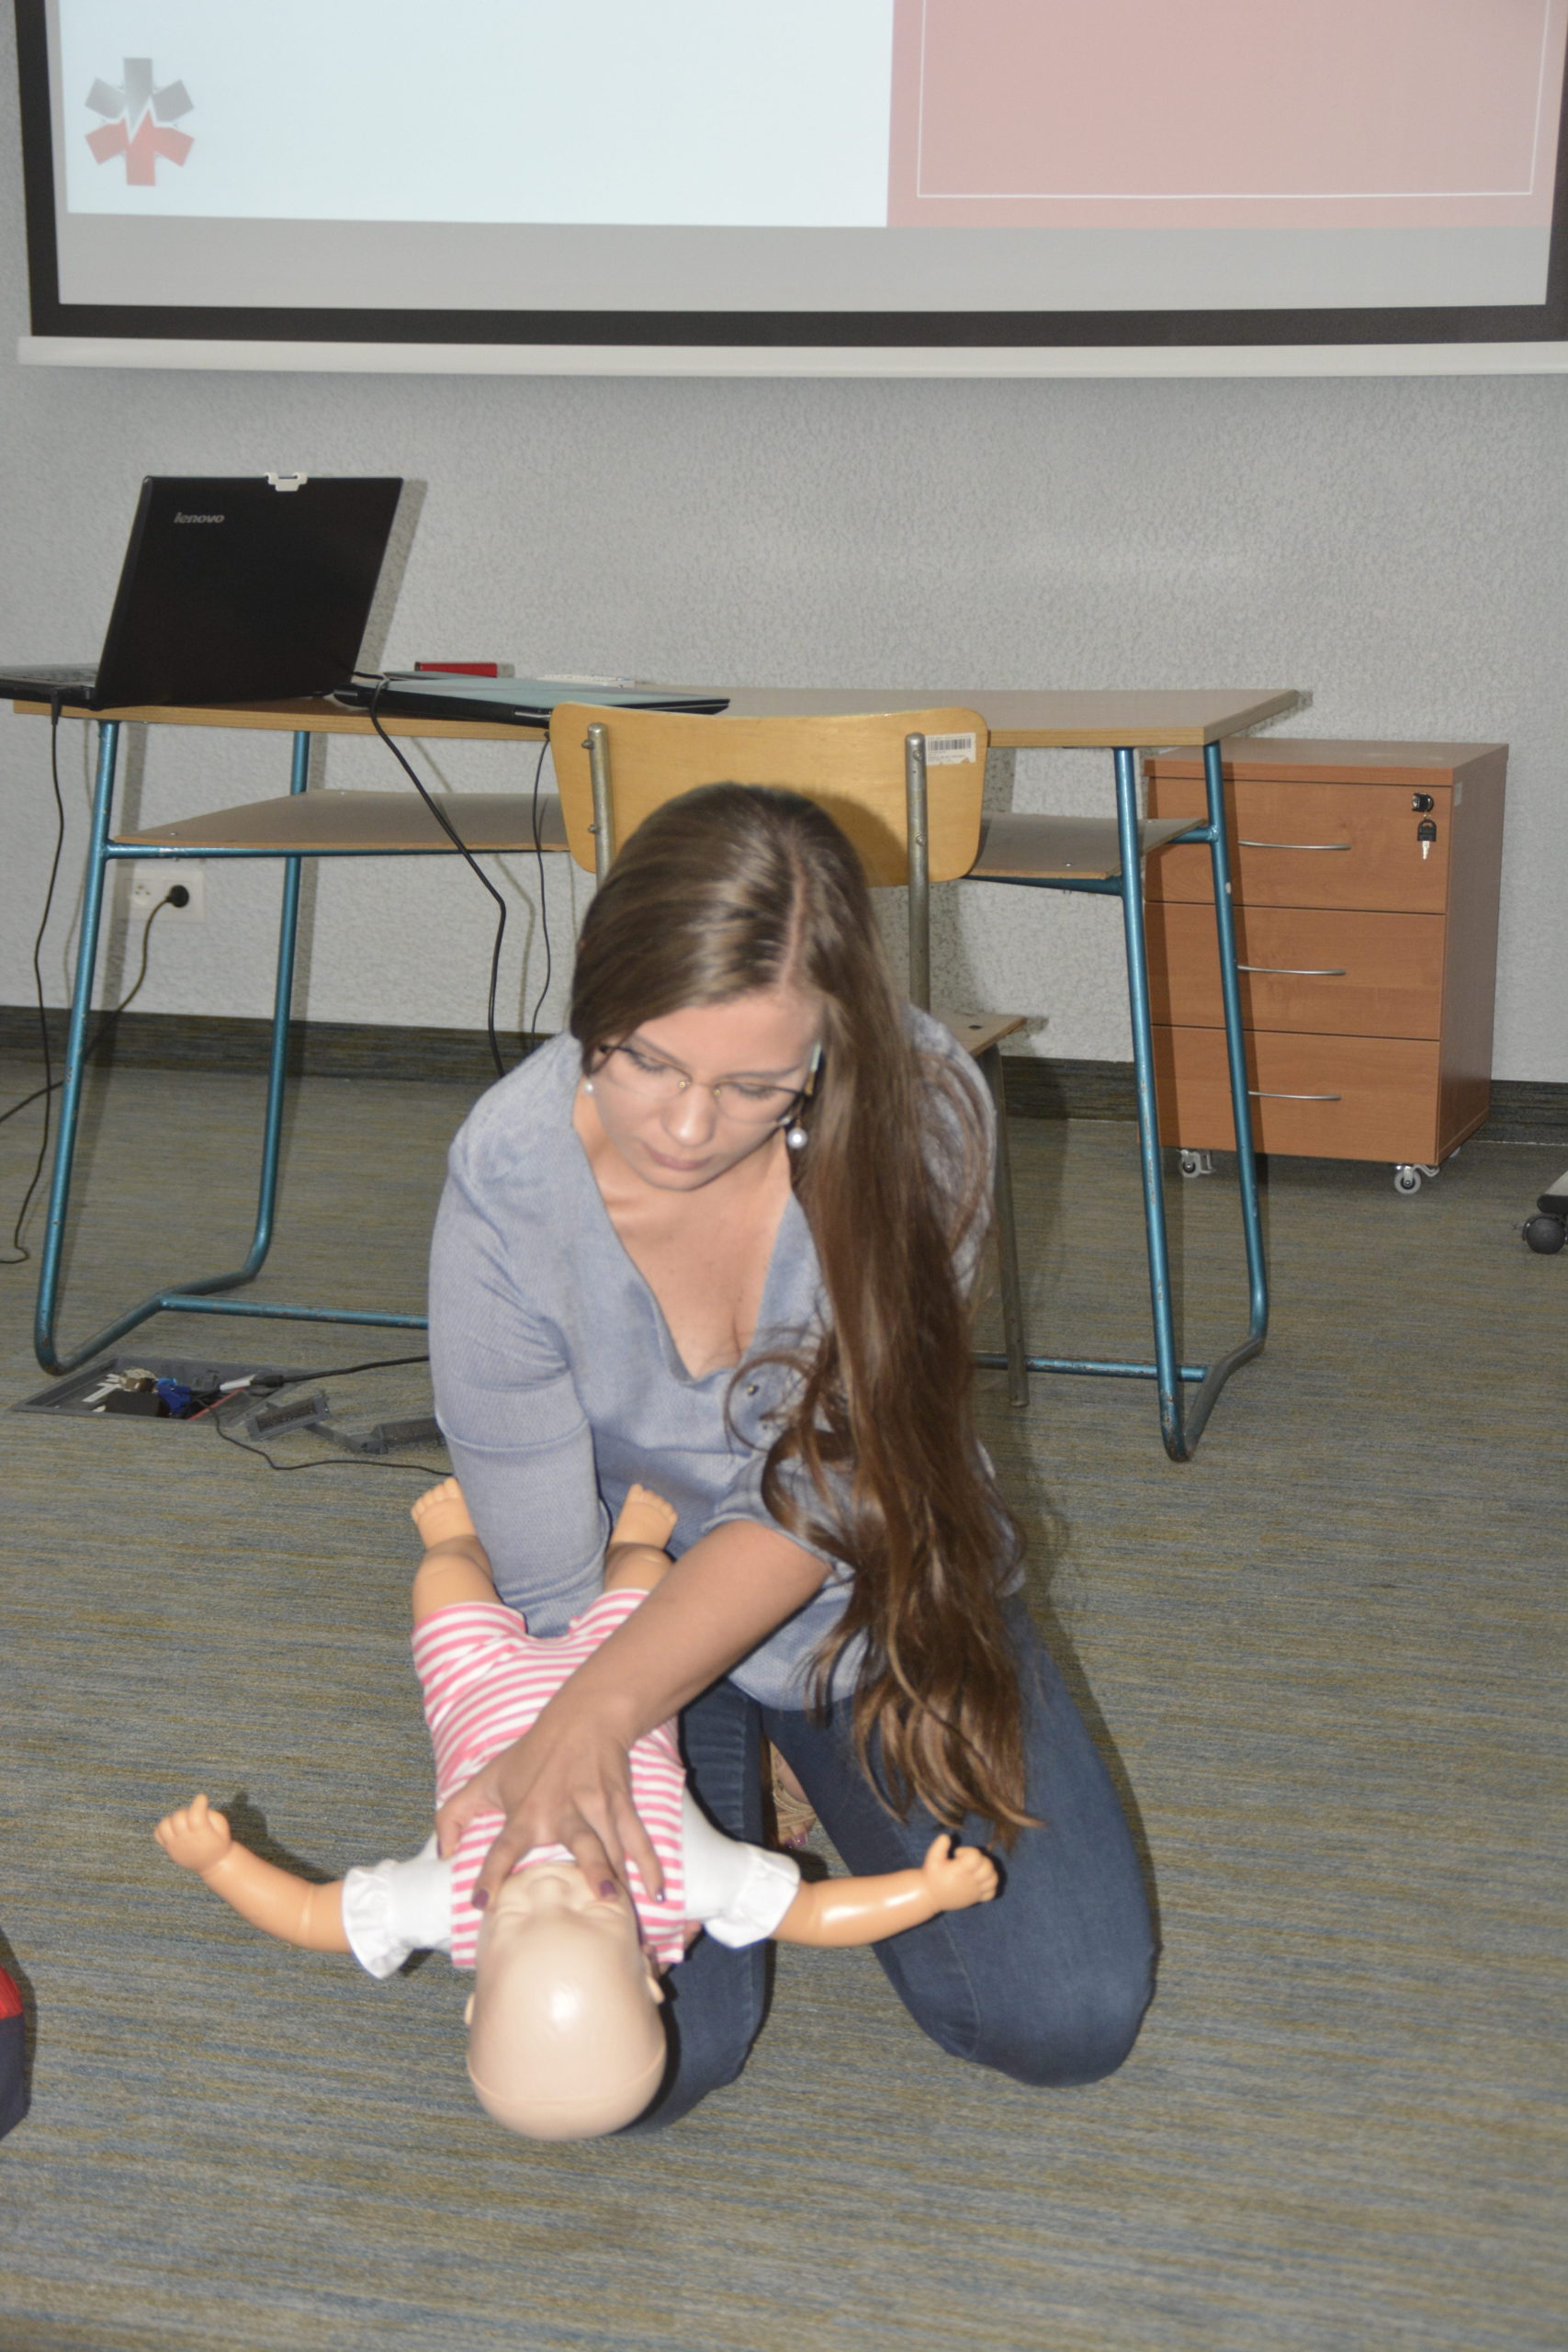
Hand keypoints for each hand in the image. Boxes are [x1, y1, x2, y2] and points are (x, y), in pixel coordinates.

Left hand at [155, 1792, 233, 1876]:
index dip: (199, 1802)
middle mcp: (186, 1840)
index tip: (202, 1798)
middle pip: (178, 1818)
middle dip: (187, 1811)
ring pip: (165, 1824)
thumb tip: (196, 1807)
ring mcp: (175, 1845)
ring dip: (173, 1819)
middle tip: (194, 1815)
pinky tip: (175, 1828)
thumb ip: (211, 1814)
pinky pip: (158, 1833)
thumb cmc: (219, 1842)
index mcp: (202, 1834)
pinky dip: (164, 1827)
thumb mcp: (222, 1827)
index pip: (195, 1814)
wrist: (213, 1864)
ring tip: (183, 1822)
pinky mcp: (169, 1849)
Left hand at [435, 1688, 664, 1914]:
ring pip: (614, 1846)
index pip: (502, 1848)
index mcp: (525, 1813)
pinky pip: (637, 1837)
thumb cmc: (530, 1757)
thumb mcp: (486, 1780)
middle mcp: (562, 1813)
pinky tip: (657, 1890)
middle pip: (581, 1843)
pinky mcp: (620, 1804)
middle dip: (592, 1869)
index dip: (490, 1873)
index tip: (482, 1902)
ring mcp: (596, 1808)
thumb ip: (454, 1815)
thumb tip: (443, 1856)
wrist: (582, 1719)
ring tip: (627, 1909)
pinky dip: (650, 1862)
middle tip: (600, 1898)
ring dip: (623, 1875)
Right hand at [918, 1832, 997, 1912]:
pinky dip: (990, 1885)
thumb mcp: (931, 1858)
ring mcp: (975, 1891)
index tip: (957, 1853)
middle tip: (967, 1860)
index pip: (976, 1857)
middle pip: (988, 1867)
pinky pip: (992, 1893)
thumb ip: (939, 1846)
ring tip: (976, 1869)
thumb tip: (947, 1836)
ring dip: (988, 1871)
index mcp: (961, 1870)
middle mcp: (971, 1881)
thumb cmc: (931, 1876)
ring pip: (993, 1879)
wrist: (930, 1896)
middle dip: (980, 1859)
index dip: (968, 1850)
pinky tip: (980, 1880)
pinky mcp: (976, 1898)